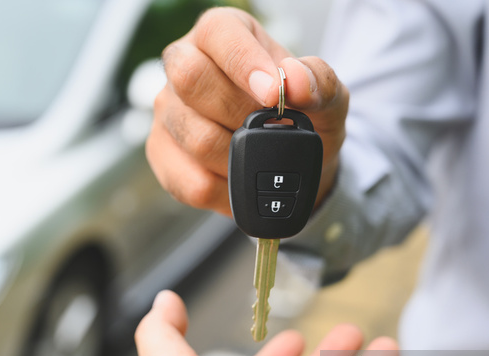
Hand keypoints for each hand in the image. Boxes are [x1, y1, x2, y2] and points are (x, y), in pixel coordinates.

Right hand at [146, 7, 348, 215]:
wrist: (289, 164)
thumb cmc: (302, 118)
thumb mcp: (327, 98)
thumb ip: (319, 82)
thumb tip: (296, 79)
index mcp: (222, 34)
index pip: (218, 33)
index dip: (243, 63)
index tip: (272, 94)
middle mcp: (184, 65)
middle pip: (190, 79)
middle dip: (239, 112)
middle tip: (269, 130)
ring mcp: (168, 111)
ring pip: (196, 138)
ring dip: (240, 158)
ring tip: (260, 157)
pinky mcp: (161, 154)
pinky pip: (191, 181)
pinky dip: (228, 190)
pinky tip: (241, 179)